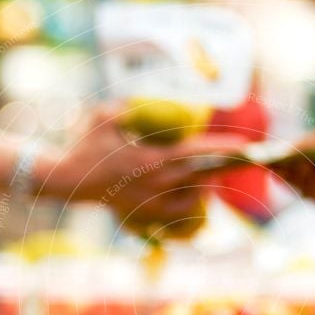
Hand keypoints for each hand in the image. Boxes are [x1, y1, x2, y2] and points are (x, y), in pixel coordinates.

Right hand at [36, 103, 245, 227]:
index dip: (222, 149)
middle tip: (244, 154)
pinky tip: (201, 188)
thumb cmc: (87, 146)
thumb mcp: (104, 116)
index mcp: (150, 161)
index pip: (195, 154)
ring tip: (220, 167)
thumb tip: (156, 100)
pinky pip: (180, 209)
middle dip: (225, 164)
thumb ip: (130, 106)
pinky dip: (194, 199)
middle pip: (202, 175)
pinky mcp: (148, 213)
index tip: (244, 144)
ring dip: (210, 181)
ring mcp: (153, 202)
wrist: (70, 181)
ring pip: (195, 194)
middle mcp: (155, 184)